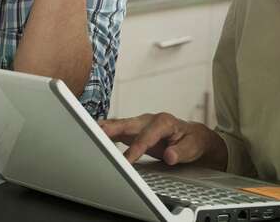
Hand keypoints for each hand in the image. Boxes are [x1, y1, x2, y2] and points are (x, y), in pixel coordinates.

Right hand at [99, 113, 226, 169]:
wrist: (192, 137)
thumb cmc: (192, 141)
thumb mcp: (192, 148)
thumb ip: (181, 152)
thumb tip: (170, 155)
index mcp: (164, 121)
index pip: (146, 136)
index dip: (136, 149)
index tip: (127, 161)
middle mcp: (149, 119)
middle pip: (128, 124)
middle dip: (112, 129)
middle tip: (96, 135)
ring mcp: (140, 123)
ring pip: (119, 124)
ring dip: (104, 129)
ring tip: (87, 132)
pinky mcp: (134, 129)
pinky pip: (117, 130)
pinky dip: (105, 132)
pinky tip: (93, 135)